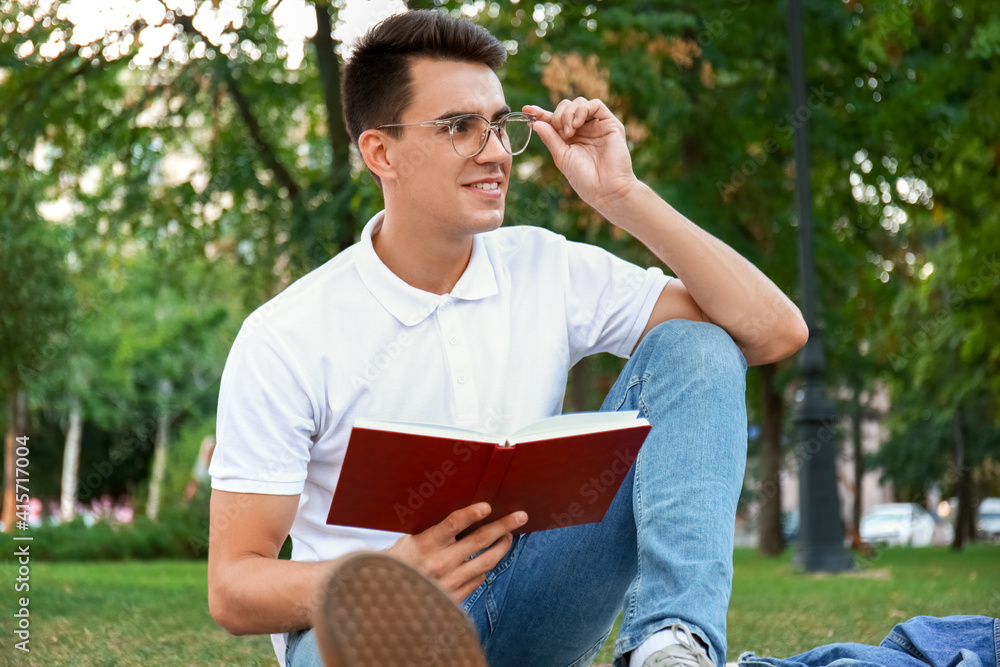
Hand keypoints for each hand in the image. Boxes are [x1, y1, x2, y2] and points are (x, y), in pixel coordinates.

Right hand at [383, 502, 526, 602]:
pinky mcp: (454, 598)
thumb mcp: (409, 541)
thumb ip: (434, 530)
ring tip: (509, 535)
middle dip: (503, 526)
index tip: (487, 506)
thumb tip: (465, 515)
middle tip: (520, 516)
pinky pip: (479, 579)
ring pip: (486, 561)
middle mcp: (439, 564)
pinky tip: (489, 557)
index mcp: (424, 545)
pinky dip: (486, 566)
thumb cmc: (399, 563)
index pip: (451, 525)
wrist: (388, 602)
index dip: (470, 514)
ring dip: (502, 545)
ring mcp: (449, 582)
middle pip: (479, 541)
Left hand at [523, 98, 638, 214]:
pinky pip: (596, 105)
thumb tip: (535, 123)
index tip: (526, 110)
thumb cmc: (584, 178)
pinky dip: (583, 110)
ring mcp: (597, 125)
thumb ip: (550, 138)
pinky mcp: (610, 123)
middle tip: (560, 133)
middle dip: (558, 116)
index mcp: (570, 138)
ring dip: (568, 114)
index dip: (540, 113)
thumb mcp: (562, 157)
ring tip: (569, 133)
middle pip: (566, 107)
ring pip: (579, 103)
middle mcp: (583, 129)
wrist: (606, 190)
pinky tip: (577, 124)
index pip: (554, 119)